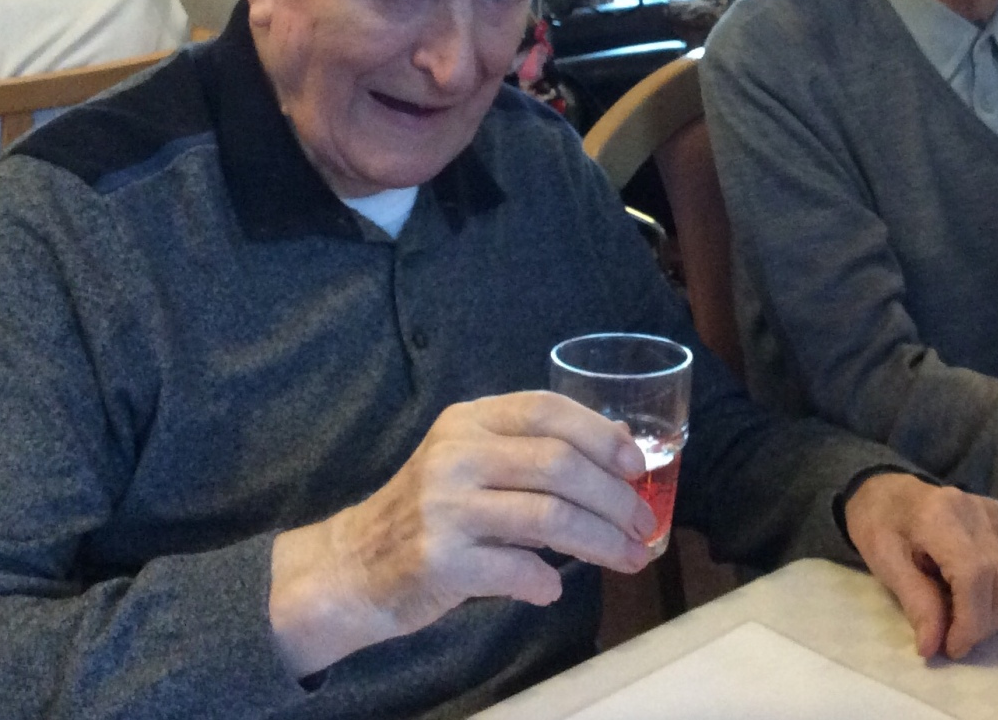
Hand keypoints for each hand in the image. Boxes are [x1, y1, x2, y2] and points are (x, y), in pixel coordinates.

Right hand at [269, 392, 654, 675]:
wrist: (353, 565)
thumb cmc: (431, 513)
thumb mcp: (473, 463)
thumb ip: (534, 454)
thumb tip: (623, 451)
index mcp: (469, 421)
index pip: (546, 410)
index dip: (601, 435)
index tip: (636, 466)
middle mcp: (456, 454)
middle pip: (560, 465)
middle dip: (614, 498)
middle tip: (643, 524)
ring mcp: (445, 506)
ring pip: (550, 517)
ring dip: (601, 541)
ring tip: (629, 558)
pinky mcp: (440, 559)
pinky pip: (517, 568)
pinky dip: (546, 581)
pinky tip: (553, 587)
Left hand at [843, 474, 997, 659]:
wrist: (891, 490)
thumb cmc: (880, 524)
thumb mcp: (884, 562)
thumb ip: (914, 602)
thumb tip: (933, 648)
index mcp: (941, 515)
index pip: (975, 574)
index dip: (970, 620)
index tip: (952, 648)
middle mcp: (980, 512)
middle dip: (982, 625)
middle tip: (953, 640)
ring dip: (994, 617)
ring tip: (961, 620)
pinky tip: (972, 597)